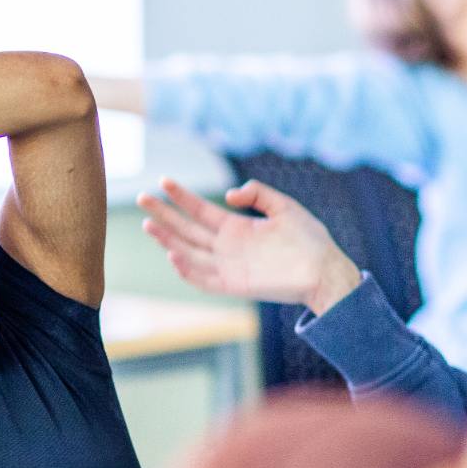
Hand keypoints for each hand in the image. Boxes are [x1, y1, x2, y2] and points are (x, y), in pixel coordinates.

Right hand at [138, 177, 361, 313]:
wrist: (325, 270)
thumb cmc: (310, 240)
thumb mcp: (284, 206)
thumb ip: (257, 193)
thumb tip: (227, 194)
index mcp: (237, 228)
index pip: (200, 211)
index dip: (181, 197)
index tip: (164, 182)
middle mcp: (227, 247)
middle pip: (187, 230)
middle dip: (164, 215)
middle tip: (142, 198)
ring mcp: (229, 267)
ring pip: (189, 252)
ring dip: (168, 240)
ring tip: (148, 224)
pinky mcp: (234, 285)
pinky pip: (204, 279)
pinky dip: (187, 270)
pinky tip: (173, 254)